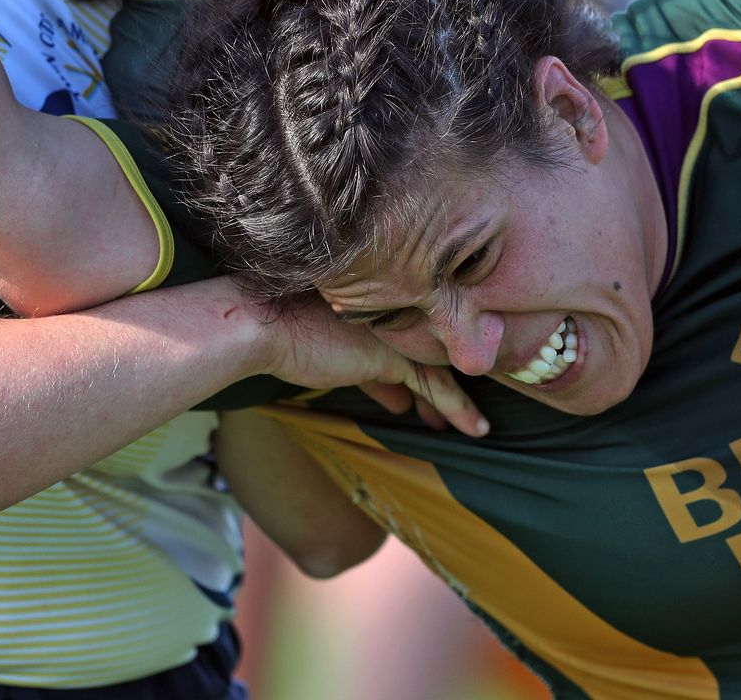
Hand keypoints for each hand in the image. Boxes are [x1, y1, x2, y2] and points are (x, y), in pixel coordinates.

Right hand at [257, 298, 488, 436]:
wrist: (264, 328)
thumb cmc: (287, 338)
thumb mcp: (338, 355)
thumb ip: (371, 374)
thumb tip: (399, 400)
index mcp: (381, 312)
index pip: (416, 343)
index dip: (430, 368)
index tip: (438, 395)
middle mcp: (394, 319)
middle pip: (433, 354)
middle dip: (449, 384)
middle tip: (465, 410)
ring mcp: (394, 334)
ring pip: (439, 370)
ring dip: (458, 401)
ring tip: (476, 425)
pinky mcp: (391, 356)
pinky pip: (435, 386)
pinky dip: (458, 407)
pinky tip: (475, 428)